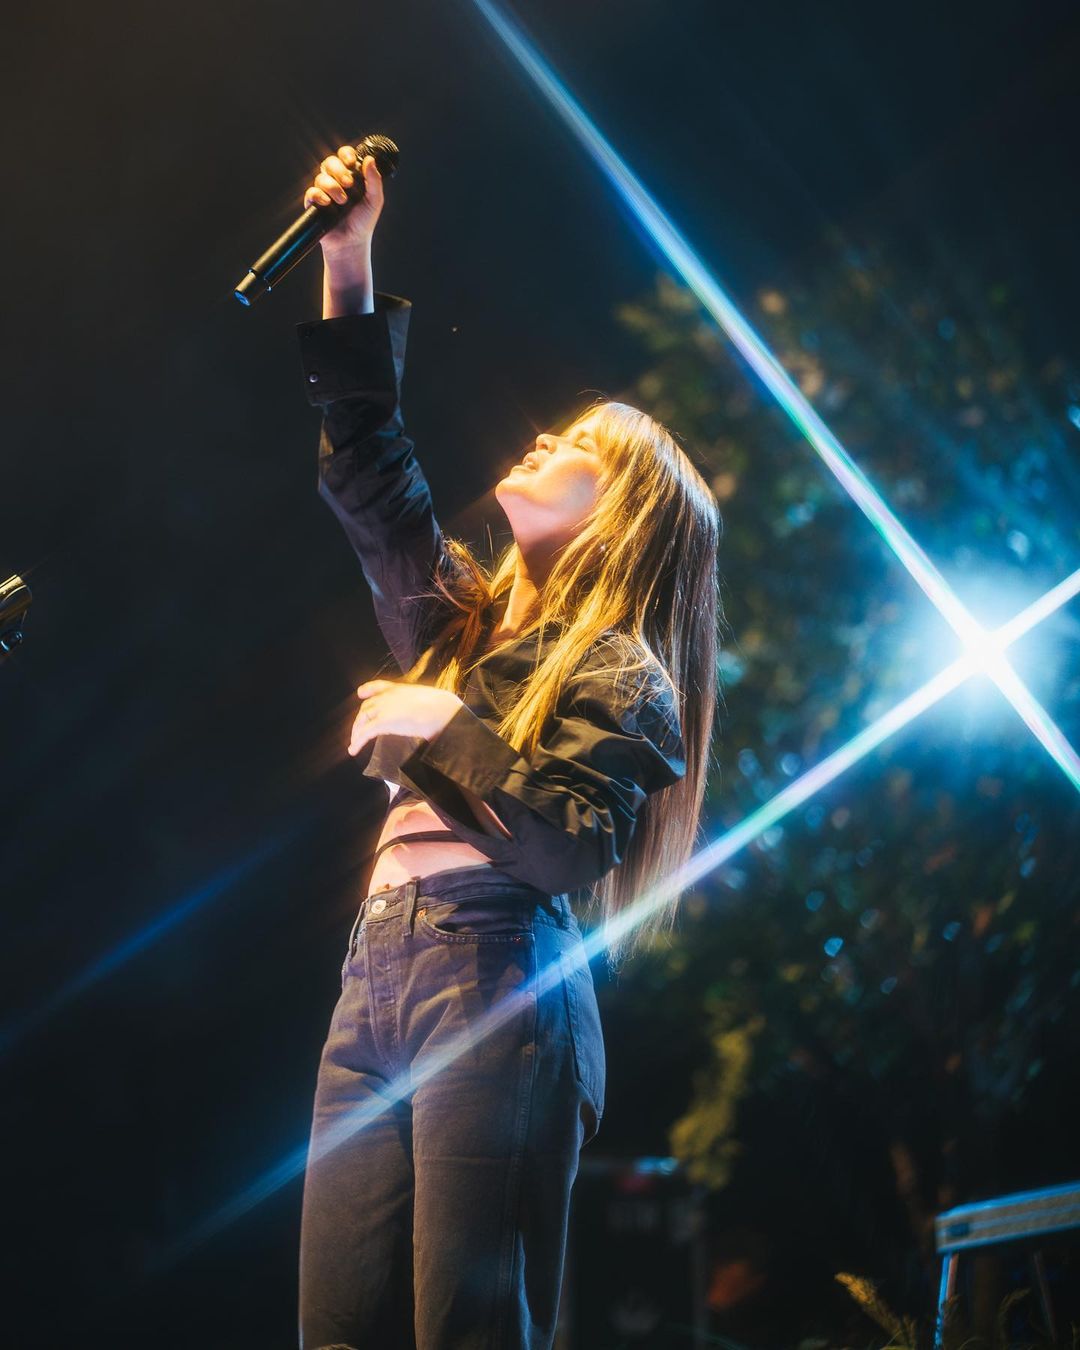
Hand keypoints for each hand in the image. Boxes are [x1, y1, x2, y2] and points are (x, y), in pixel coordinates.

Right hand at [304, 145, 384, 255]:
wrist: (351, 242)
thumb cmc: (363, 222)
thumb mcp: (374, 200)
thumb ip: (374, 180)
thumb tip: (370, 159)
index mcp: (350, 176)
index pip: (344, 156)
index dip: (346, 155)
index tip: (352, 163)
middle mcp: (336, 181)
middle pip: (330, 162)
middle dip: (339, 170)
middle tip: (349, 184)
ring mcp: (324, 192)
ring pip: (321, 177)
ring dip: (332, 187)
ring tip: (342, 201)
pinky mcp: (314, 204)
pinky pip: (311, 192)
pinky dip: (319, 195)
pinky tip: (327, 203)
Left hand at [348, 680, 462, 756]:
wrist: (442, 710)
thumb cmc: (442, 708)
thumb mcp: (429, 701)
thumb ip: (420, 706)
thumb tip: (425, 716)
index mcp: (400, 689)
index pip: (379, 686)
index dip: (368, 690)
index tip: (361, 693)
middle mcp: (388, 696)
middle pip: (367, 707)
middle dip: (360, 720)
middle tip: (358, 731)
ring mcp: (384, 708)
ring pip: (363, 720)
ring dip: (357, 732)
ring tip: (354, 744)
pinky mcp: (383, 722)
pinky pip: (365, 733)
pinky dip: (357, 742)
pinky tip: (353, 750)